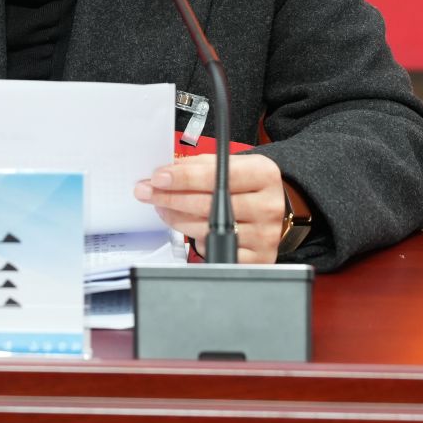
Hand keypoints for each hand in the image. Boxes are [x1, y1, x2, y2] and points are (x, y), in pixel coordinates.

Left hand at [134, 153, 284, 263]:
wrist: (275, 208)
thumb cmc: (248, 186)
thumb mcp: (233, 165)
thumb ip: (200, 166)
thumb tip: (166, 174)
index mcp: (264, 175)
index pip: (217, 176)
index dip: (184, 178)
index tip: (159, 178)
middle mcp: (268, 205)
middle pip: (208, 205)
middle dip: (171, 198)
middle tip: (148, 193)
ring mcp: (264, 234)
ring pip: (207, 229)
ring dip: (176, 219)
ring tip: (163, 208)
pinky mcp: (257, 257)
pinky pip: (215, 251)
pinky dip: (198, 241)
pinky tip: (191, 229)